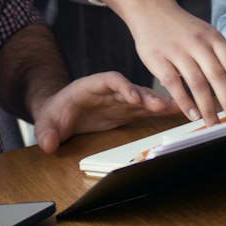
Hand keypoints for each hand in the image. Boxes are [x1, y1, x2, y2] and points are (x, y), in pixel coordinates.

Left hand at [30, 72, 176, 153]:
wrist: (59, 114)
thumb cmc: (54, 114)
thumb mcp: (46, 123)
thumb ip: (47, 132)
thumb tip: (48, 145)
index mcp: (90, 86)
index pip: (110, 80)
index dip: (124, 87)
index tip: (134, 97)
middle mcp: (110, 91)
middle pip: (131, 89)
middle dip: (147, 97)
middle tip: (164, 106)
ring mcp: (120, 100)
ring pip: (143, 99)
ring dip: (159, 104)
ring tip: (180, 109)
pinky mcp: (126, 111)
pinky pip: (146, 110)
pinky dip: (160, 112)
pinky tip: (178, 113)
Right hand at [123, 0, 225, 124]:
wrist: (150, 8)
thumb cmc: (182, 27)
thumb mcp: (205, 33)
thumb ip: (219, 55)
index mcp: (213, 37)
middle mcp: (197, 43)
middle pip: (217, 76)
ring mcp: (177, 51)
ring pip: (197, 83)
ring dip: (207, 107)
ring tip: (213, 124)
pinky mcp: (158, 59)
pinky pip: (174, 84)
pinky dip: (184, 102)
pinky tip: (192, 115)